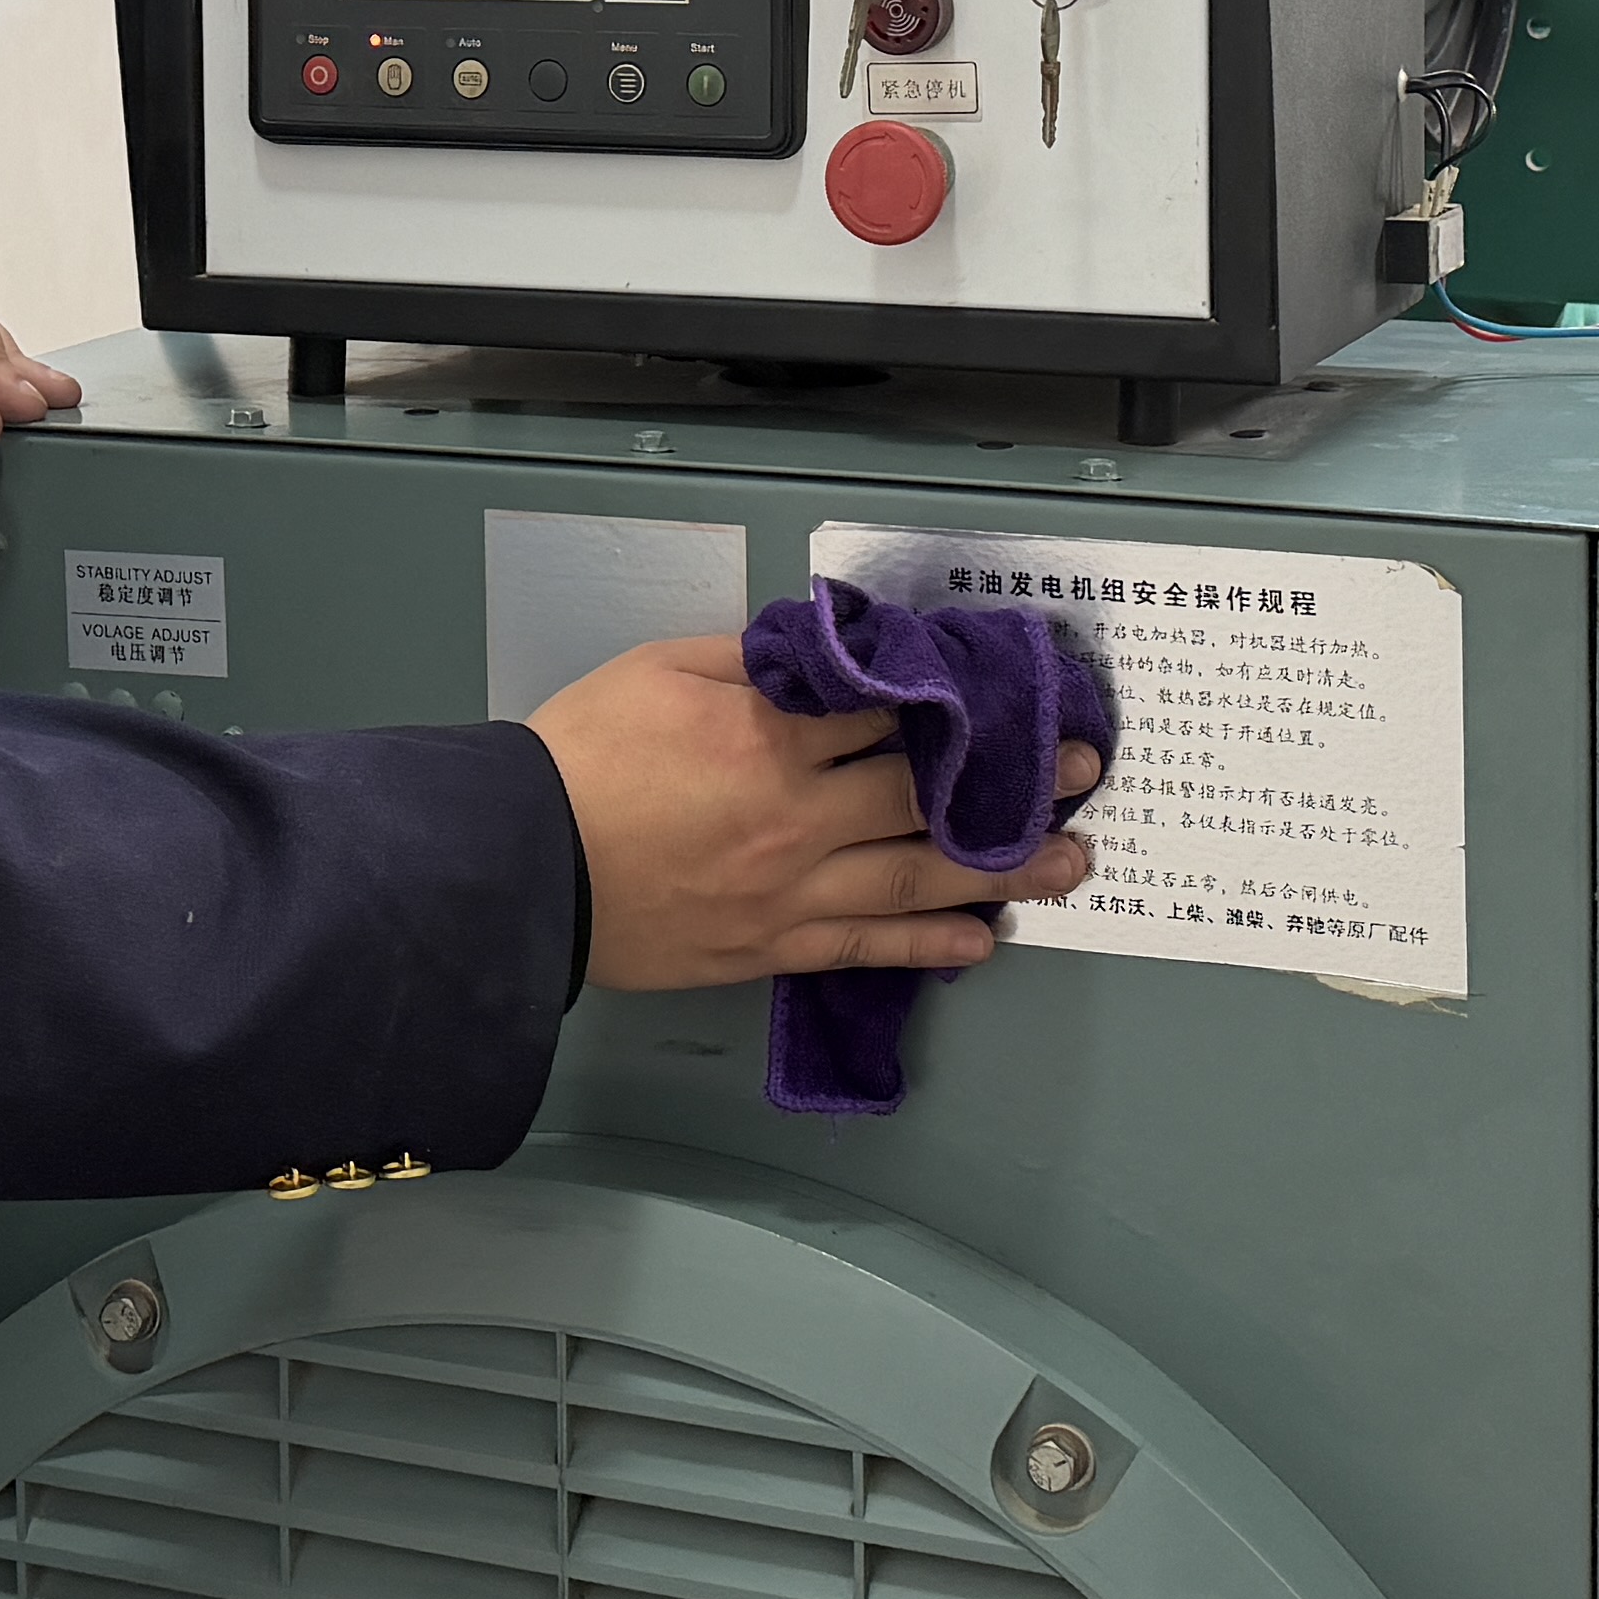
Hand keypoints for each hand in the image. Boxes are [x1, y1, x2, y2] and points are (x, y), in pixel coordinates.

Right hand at [532, 634, 1104, 990]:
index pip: (891, 715)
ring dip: (1002, 869)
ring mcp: (789, 888)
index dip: (959, 706)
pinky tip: (979, 940)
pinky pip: (866, 946)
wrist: (519, 867)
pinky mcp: (769, 945)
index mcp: (770, 736)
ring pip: (917, 877)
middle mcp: (797, 815)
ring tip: (1069, 862)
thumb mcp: (659, 670)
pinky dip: (927, 943)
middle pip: (926, 794)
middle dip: (1011, 782)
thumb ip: (750, 660)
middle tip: (1079, 771)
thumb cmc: (579, 759)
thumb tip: (824, 653)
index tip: (1014, 699)